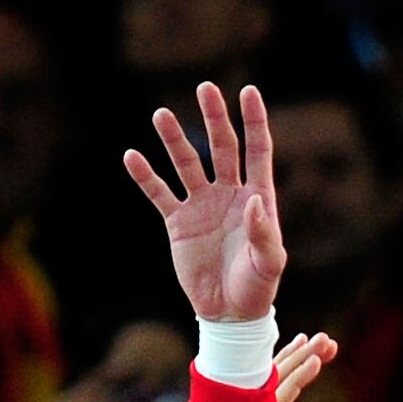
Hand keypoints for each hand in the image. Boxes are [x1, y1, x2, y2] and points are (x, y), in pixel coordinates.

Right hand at [126, 81, 286, 326]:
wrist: (228, 313)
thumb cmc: (257, 287)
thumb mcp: (270, 264)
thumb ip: (264, 233)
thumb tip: (252, 202)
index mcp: (257, 196)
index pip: (257, 150)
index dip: (253, 121)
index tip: (248, 91)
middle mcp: (229, 194)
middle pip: (222, 146)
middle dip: (214, 118)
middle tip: (205, 88)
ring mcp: (202, 205)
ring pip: (186, 164)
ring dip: (174, 140)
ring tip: (160, 115)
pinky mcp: (178, 223)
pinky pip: (159, 194)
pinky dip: (146, 176)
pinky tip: (132, 156)